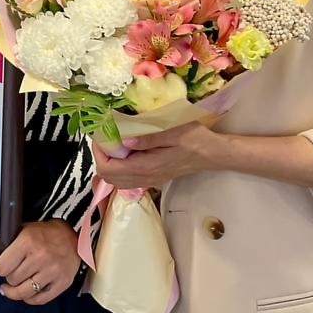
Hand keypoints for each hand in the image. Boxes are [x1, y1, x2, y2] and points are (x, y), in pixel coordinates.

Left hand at [0, 220, 79, 305]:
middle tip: (14, 272)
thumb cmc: (45, 234)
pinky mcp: (63, 282)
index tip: (3, 266)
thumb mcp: (25, 230)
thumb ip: (10, 245)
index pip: (2, 267)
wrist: (72, 235)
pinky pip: (40, 300)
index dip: (1, 268)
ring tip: (15, 286)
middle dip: (10, 277)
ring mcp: (53, 271)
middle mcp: (40, 257)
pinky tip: (28, 293)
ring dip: (17, 291)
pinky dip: (31, 299)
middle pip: (12, 280)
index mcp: (28, 241)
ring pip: (24, 293)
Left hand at [92, 122, 218, 189]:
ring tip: (112, 143)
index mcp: (146, 167)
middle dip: (101, 156)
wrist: (213, 154)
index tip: (100, 134)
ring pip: (117, 180)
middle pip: (109, 177)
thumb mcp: (173, 133)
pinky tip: (125, 151)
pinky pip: (127, 179)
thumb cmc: (195, 139)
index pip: (109, 169)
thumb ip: (148, 138)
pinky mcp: (153, 178)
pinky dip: (119, 167)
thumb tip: (123, 140)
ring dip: (109, 163)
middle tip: (104, 137)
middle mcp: (145, 178)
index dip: (98, 153)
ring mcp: (149, 180)